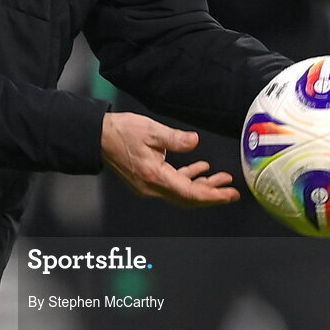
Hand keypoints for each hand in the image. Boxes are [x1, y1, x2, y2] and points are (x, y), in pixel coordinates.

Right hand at [101, 112, 239, 207]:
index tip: (229, 194)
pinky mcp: (146, 180)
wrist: (98, 137)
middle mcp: (151, 187)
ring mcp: (148, 186)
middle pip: (188, 198)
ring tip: (220, 178)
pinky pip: (173, 185)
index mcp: (154, 176)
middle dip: (212, 195)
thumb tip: (194, 142)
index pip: (190, 193)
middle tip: (231, 192)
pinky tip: (199, 169)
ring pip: (181, 192)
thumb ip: (175, 139)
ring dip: (202, 186)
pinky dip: (188, 179)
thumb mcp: (151, 130)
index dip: (213, 195)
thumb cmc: (121, 133)